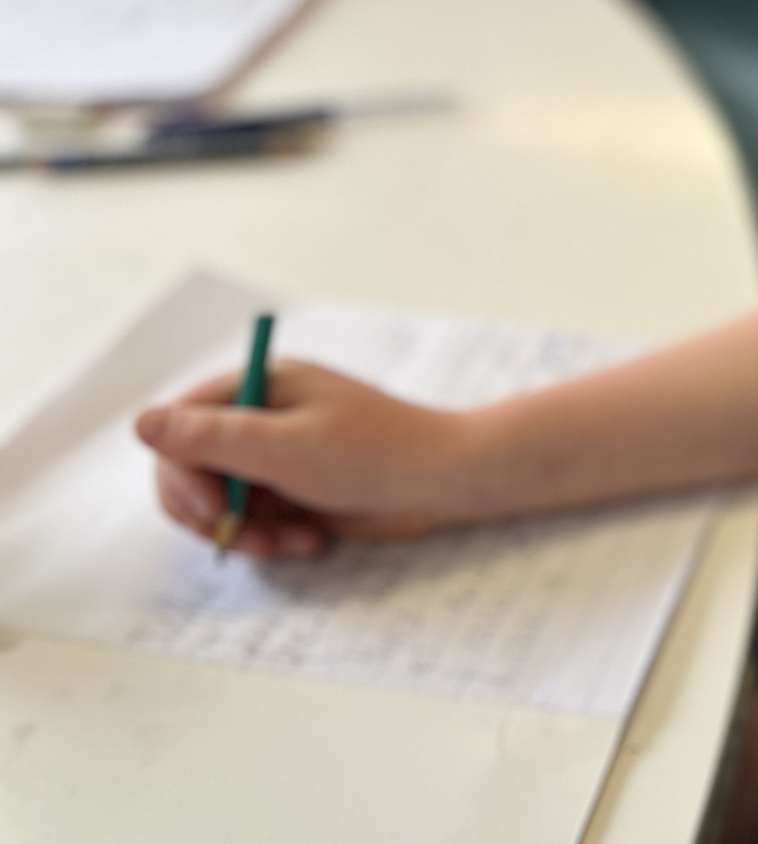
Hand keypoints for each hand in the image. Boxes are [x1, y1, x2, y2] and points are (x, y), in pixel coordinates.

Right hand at [134, 361, 476, 559]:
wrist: (445, 481)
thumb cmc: (374, 453)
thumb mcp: (285, 446)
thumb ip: (211, 438)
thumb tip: (141, 422)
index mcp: (260, 386)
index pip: (180, 427)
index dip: (181, 473)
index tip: (210, 512)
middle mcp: (262, 415)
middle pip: (190, 468)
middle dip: (212, 511)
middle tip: (245, 540)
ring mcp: (277, 452)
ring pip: (219, 501)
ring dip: (245, 530)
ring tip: (289, 542)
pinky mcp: (295, 486)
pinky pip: (254, 518)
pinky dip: (271, 536)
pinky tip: (308, 541)